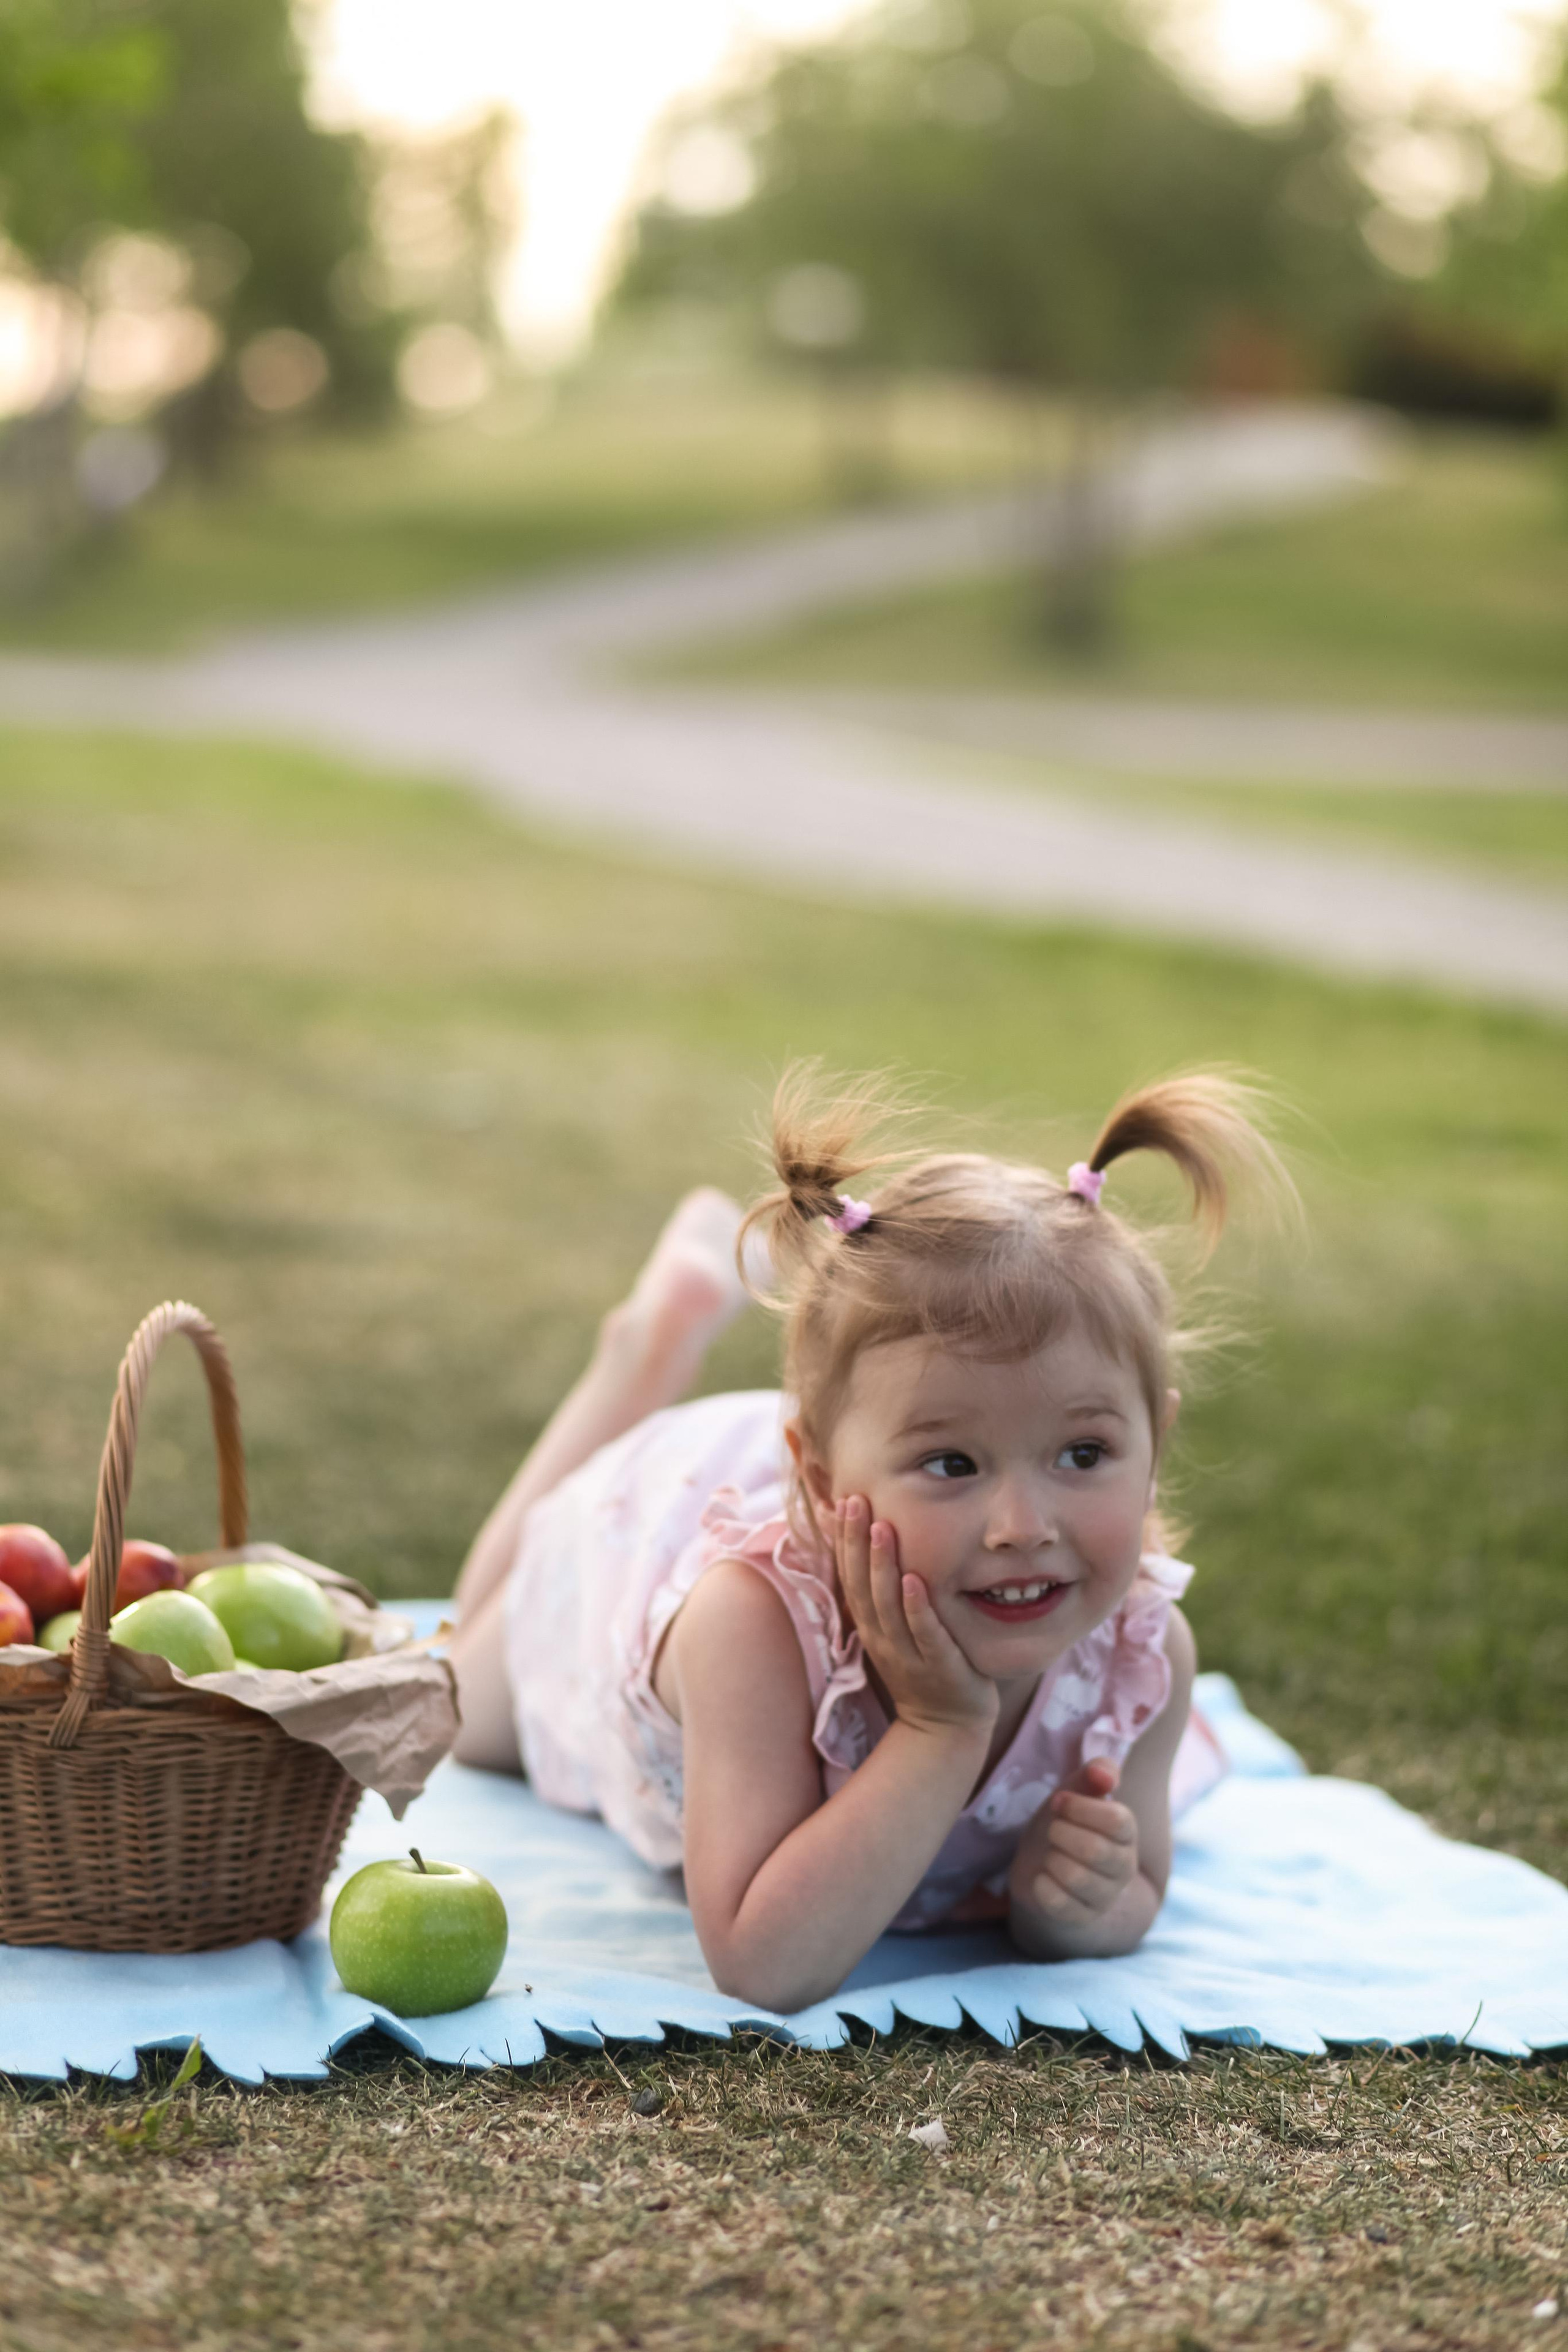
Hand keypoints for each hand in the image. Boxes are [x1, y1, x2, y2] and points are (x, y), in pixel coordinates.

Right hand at [833, 1496, 996, 1740]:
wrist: (945, 1730)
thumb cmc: (922, 1670)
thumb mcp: (893, 1633)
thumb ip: (879, 1597)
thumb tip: (866, 1555)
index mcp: (870, 1627)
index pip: (850, 1576)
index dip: (844, 1539)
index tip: (841, 1501)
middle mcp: (882, 1638)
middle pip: (862, 1585)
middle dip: (857, 1542)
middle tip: (855, 1501)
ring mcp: (908, 1654)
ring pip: (889, 1606)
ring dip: (883, 1566)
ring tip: (882, 1527)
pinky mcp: (939, 1667)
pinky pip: (925, 1634)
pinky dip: (918, 1608)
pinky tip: (916, 1581)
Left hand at [1009, 1757, 1138, 1921]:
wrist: (1040, 1862)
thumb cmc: (1063, 1821)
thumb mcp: (1075, 1790)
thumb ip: (1094, 1774)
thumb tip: (1105, 1775)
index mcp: (1127, 1832)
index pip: (1118, 1820)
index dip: (1080, 1807)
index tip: (1059, 1802)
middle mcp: (1123, 1866)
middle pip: (1094, 1850)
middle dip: (1061, 1833)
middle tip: (1052, 1830)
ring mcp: (1104, 1895)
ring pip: (1076, 1877)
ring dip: (1052, 1859)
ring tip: (1051, 1853)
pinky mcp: (1081, 1916)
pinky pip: (1057, 1902)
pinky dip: (1041, 1885)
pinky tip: (1043, 1877)